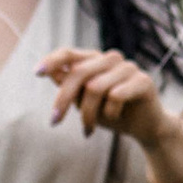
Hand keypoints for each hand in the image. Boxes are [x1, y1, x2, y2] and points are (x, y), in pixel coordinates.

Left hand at [39, 46, 170, 153]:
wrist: (145, 127)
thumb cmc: (112, 113)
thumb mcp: (85, 102)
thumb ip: (70, 86)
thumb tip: (50, 73)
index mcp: (95, 60)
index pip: (69, 53)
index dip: (52, 60)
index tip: (37, 73)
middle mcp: (111, 58)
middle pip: (78, 73)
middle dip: (63, 99)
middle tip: (54, 121)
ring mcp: (128, 67)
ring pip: (95, 87)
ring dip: (87, 114)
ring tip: (87, 129)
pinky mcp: (143, 80)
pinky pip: (116, 95)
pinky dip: (109, 113)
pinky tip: (113, 120)